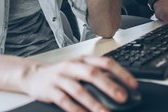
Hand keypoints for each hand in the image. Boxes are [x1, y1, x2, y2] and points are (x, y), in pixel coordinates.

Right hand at [22, 56, 136, 111]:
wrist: (34, 75)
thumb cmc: (62, 73)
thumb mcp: (81, 68)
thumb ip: (98, 74)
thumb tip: (121, 85)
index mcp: (84, 59)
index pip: (106, 62)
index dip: (121, 73)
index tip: (133, 84)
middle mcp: (73, 66)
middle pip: (93, 74)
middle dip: (109, 86)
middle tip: (123, 97)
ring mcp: (61, 78)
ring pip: (79, 89)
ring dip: (94, 102)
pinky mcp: (51, 90)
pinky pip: (64, 101)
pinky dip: (76, 109)